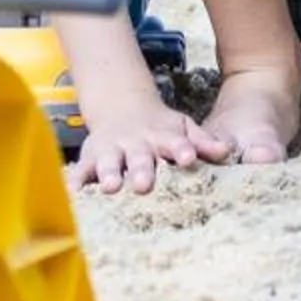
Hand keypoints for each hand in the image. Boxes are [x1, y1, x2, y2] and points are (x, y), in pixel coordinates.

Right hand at [69, 92, 232, 193]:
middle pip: (140, 157)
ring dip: (111, 173)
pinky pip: (81, 170)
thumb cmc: (160, 127)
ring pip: (110, 162)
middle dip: (142, 170)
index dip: (182, 150)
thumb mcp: (182, 127)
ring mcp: (112, 150)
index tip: (189, 158)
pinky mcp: (90, 157)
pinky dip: (76, 180)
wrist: (122, 107)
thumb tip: (226, 152)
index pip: (175, 143)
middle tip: (146, 184)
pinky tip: (74, 193)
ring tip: (111, 187)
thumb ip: (202, 141)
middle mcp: (136, 144)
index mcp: (162, 137)